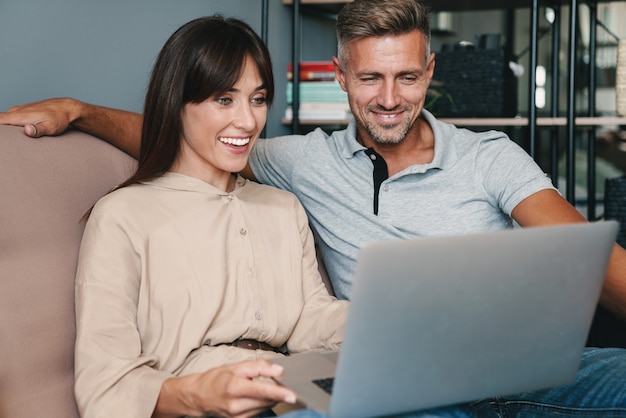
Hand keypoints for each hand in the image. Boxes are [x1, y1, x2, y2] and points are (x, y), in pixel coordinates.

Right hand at [0, 98, 80, 136]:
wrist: (66, 108)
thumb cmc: (59, 118)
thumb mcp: (50, 127)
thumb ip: (38, 130)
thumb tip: (27, 130)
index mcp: (20, 115)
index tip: (1, 139)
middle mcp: (16, 111)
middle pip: (0, 121)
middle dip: (2, 133)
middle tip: (6, 144)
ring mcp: (18, 111)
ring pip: (4, 120)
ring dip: (5, 130)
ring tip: (9, 142)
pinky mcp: (22, 112)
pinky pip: (10, 119)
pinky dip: (10, 126)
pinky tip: (15, 134)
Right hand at [154, 359, 296, 417]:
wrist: (199, 397)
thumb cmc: (217, 379)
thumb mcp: (236, 366)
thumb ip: (259, 367)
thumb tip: (279, 370)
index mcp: (234, 387)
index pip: (261, 390)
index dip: (278, 392)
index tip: (292, 395)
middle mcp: (236, 405)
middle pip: (266, 399)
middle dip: (276, 391)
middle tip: (276, 380)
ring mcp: (238, 416)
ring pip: (265, 406)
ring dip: (269, 397)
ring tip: (257, 387)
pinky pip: (259, 412)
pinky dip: (262, 403)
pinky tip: (253, 397)